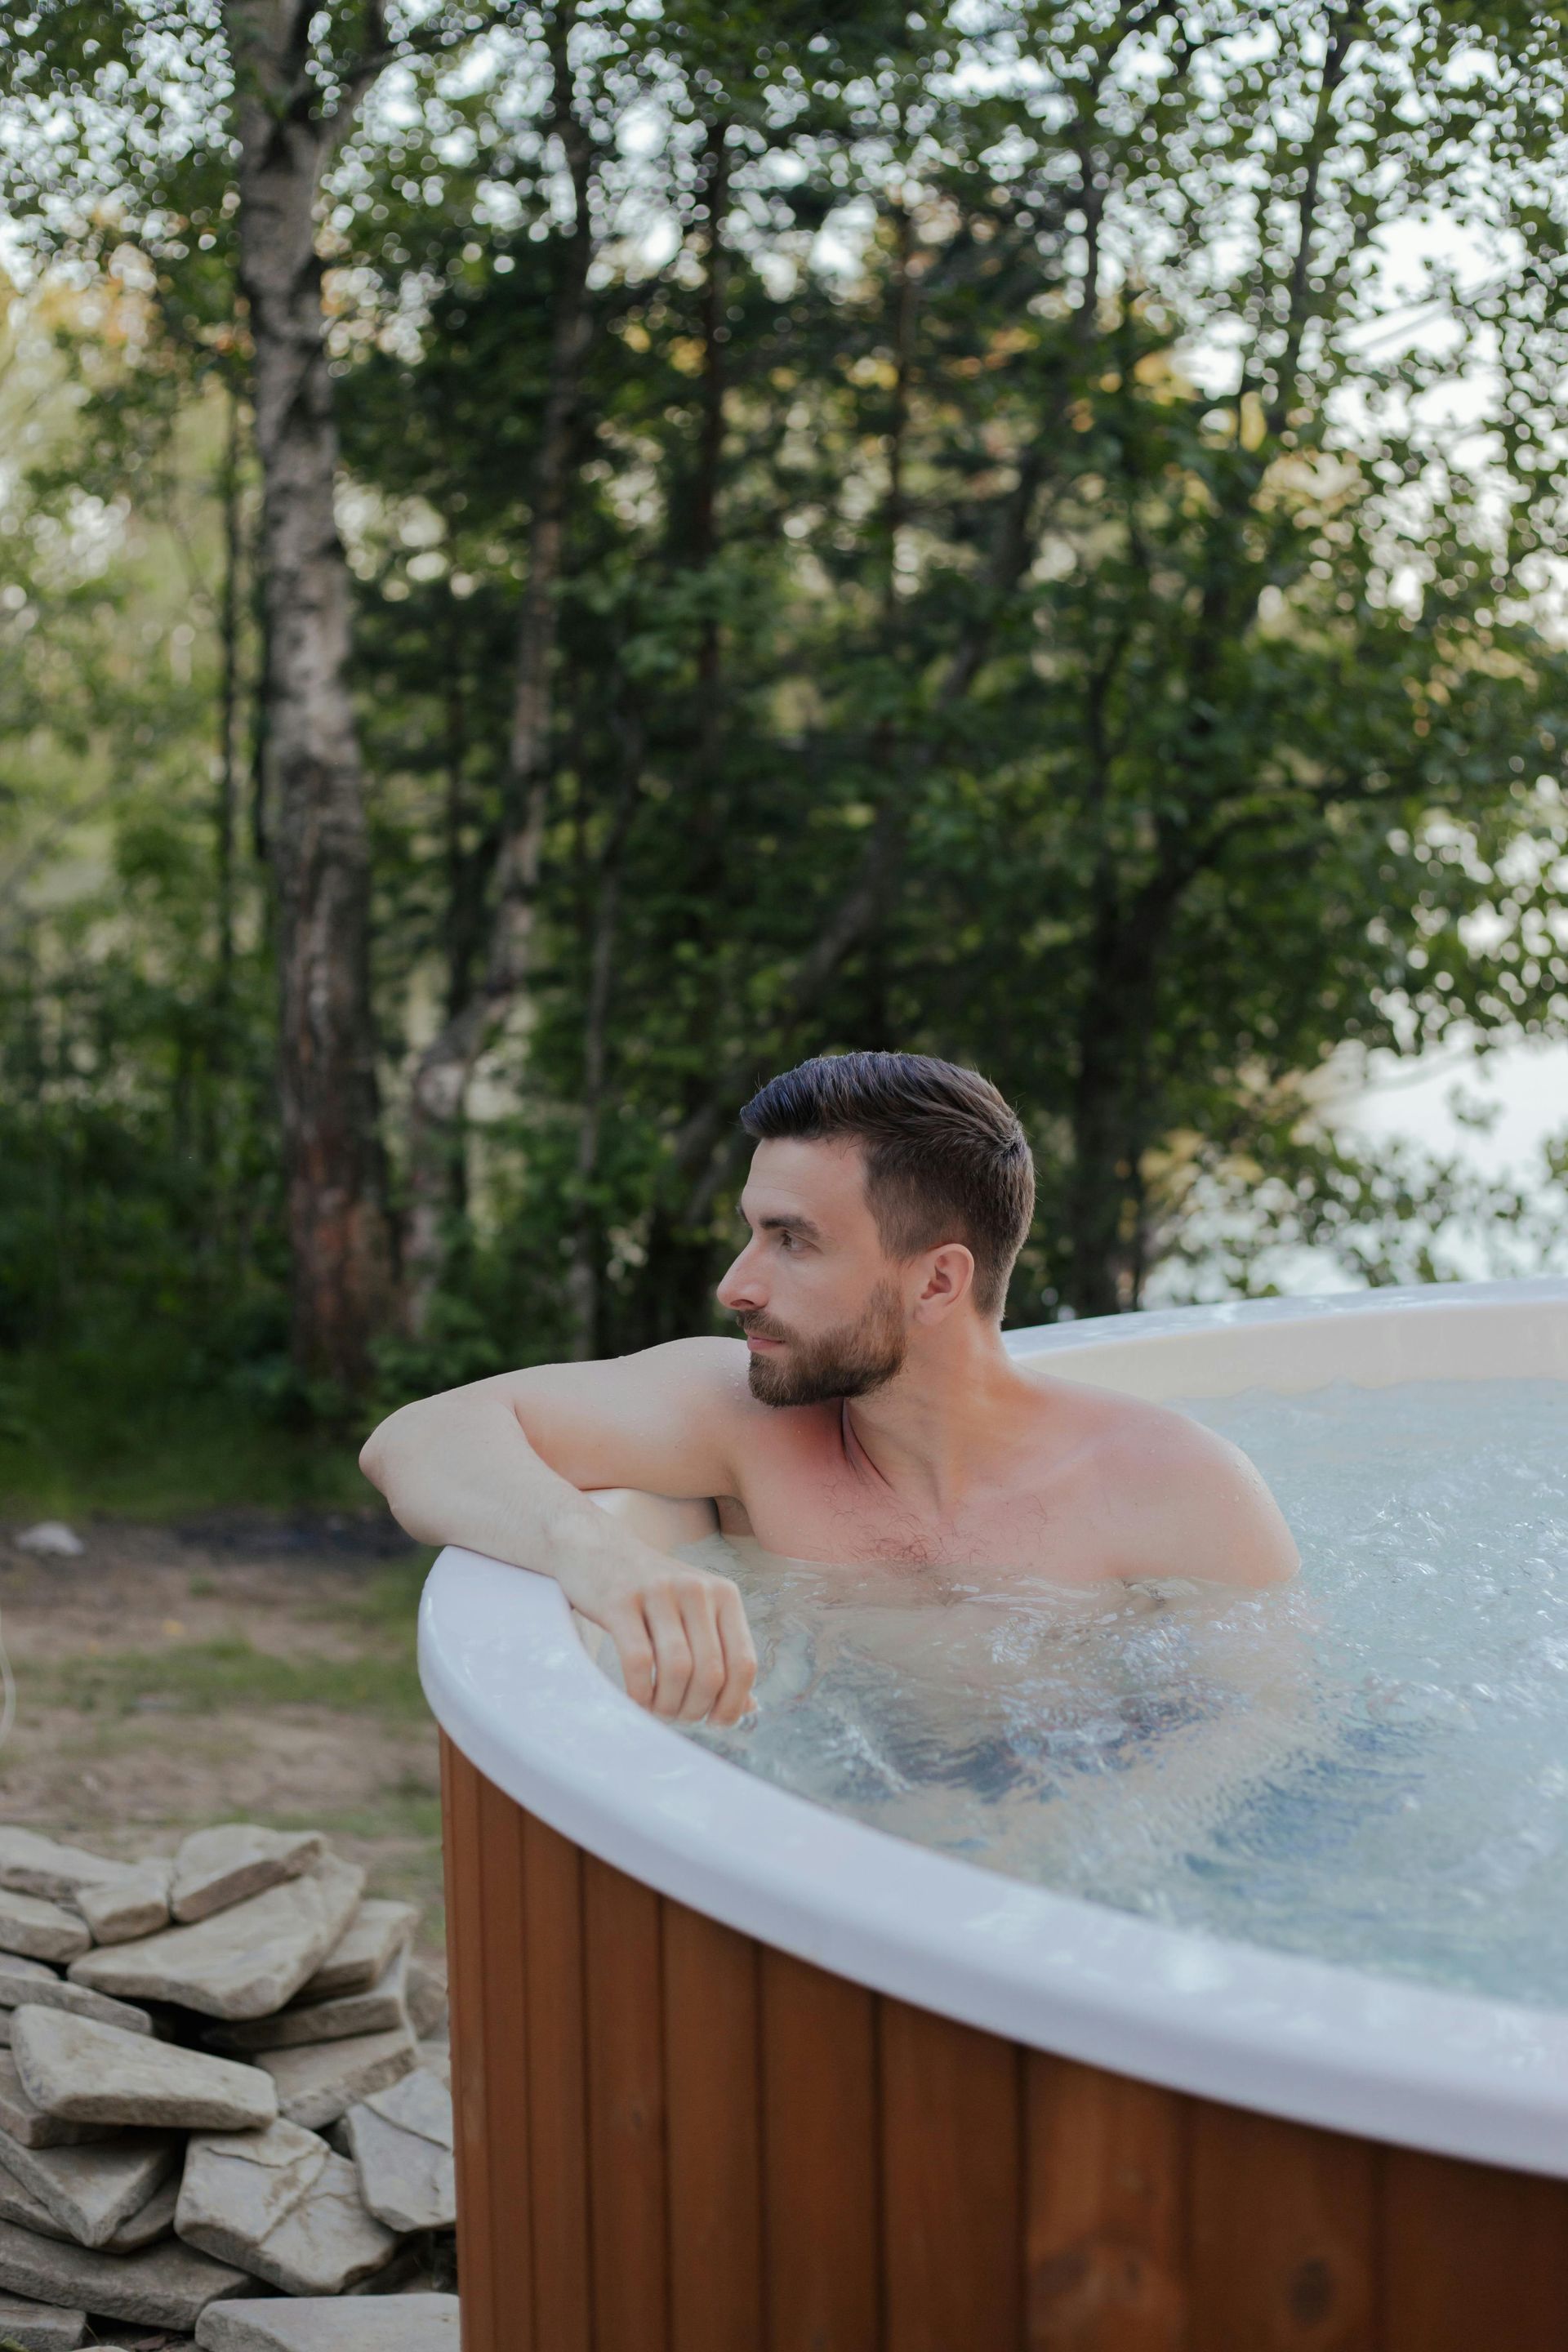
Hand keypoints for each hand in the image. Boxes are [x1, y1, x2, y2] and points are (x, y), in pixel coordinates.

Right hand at [566, 1544, 756, 1726]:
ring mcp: (658, 1592)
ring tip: (657, 1711)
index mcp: (724, 1594)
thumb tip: (749, 1708)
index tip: (715, 1722)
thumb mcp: (694, 1613)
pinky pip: (638, 1660)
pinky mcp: (620, 1600)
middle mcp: (696, 1589)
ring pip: (677, 1669)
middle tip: (678, 1717)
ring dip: (667, 1704)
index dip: (733, 1704)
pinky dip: (640, 1692)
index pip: (744, 1663)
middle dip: (695, 1709)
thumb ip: (722, 1655)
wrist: (596, 1548)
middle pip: (710, 1672)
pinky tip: (636, 1699)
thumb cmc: (651, 1593)